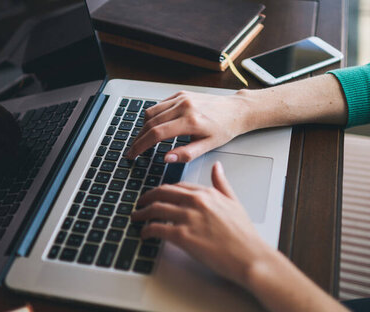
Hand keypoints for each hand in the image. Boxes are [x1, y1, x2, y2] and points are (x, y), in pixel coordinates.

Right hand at [127, 90, 252, 162]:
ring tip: (142, 140)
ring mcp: (181, 98)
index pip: (157, 134)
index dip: (141, 146)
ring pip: (151, 112)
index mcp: (190, 121)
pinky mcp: (181, 94)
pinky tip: (153, 126)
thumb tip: (166, 158)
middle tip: (133, 150)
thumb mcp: (208, 146)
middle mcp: (184, 107)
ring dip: (143, 127)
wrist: (236, 109)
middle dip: (138, 138)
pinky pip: (159, 105)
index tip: (133, 154)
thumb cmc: (225, 128)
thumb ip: (186, 154)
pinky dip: (152, 116)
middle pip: (150, 123)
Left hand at [131, 161, 274, 287]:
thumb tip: (217, 167)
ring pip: (155, 209)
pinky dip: (146, 230)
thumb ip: (222, 184)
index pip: (176, 187)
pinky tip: (144, 234)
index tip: (156, 196)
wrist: (249, 256)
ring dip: (142, 213)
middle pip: (161, 194)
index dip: (162, 191)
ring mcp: (188, 218)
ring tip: (137, 218)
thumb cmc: (244, 235)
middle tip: (140, 205)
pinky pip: (156, 228)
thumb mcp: (234, 202)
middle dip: (146, 198)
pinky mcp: (182, 236)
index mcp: (206, 193)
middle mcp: (196, 202)